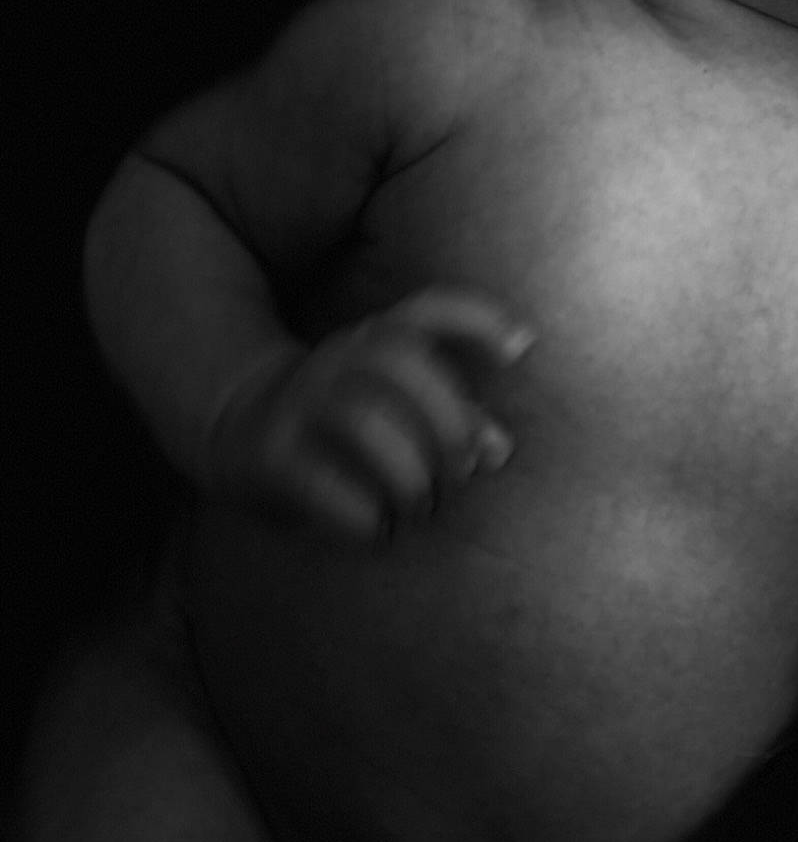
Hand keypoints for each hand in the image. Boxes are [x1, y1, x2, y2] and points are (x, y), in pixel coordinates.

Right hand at [204, 288, 533, 544]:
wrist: (235, 426)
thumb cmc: (344, 420)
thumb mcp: (395, 404)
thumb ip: (453, 419)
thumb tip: (499, 451)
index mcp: (376, 340)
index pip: (427, 310)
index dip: (478, 320)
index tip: (520, 349)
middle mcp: (338, 360)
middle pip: (402, 363)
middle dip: (449, 422)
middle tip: (461, 473)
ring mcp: (300, 404)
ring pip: (366, 421)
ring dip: (410, 475)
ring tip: (419, 509)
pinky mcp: (270, 456)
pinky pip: (321, 483)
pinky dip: (363, 515)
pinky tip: (377, 531)